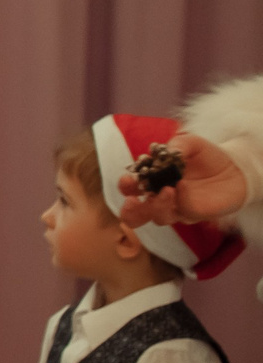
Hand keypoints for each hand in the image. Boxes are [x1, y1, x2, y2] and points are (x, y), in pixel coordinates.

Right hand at [117, 134, 248, 227]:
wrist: (236, 168)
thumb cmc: (207, 156)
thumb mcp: (190, 144)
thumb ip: (175, 145)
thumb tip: (163, 152)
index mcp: (152, 181)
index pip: (130, 189)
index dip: (126, 186)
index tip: (129, 179)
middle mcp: (159, 198)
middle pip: (134, 215)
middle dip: (130, 211)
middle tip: (133, 201)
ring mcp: (176, 209)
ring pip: (157, 218)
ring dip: (157, 206)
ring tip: (167, 190)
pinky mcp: (194, 214)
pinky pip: (182, 214)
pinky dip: (180, 202)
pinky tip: (183, 189)